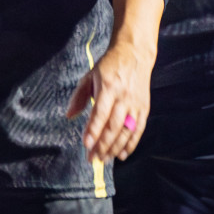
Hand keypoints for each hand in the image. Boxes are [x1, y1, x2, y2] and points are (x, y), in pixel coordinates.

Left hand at [66, 0, 161, 163]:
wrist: (135, 54)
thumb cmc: (109, 65)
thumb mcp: (90, 75)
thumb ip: (79, 96)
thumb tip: (69, 115)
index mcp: (109, 87)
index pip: (100, 113)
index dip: (93, 130)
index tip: (86, 144)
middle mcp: (124, 97)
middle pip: (114, 126)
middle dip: (103, 144)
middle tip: (92, 159)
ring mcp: (135, 103)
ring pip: (126, 131)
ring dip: (115, 148)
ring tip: (104, 160)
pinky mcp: (144, 108)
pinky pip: (138, 129)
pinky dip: (131, 144)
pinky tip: (122, 154)